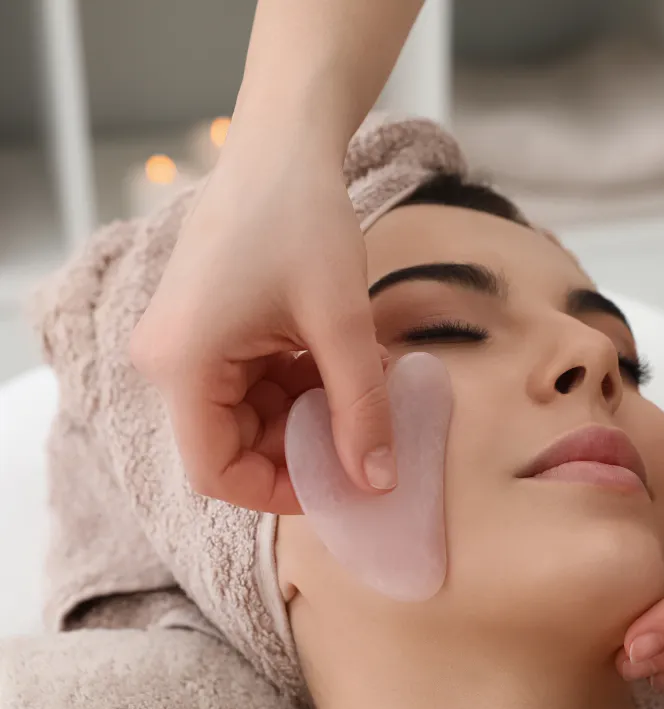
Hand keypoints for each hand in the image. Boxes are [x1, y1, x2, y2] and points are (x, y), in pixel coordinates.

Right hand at [130, 113, 394, 513]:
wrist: (283, 145)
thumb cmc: (303, 220)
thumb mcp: (342, 323)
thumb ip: (362, 408)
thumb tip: (378, 483)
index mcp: (184, 365)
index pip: (216, 470)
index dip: (279, 491)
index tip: (341, 483)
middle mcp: (169, 361)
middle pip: (235, 443)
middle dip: (304, 445)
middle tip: (365, 434)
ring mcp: (187, 343)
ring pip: (249, 414)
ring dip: (308, 411)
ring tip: (363, 387)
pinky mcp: (209, 328)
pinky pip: (252, 381)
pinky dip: (298, 383)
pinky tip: (343, 363)